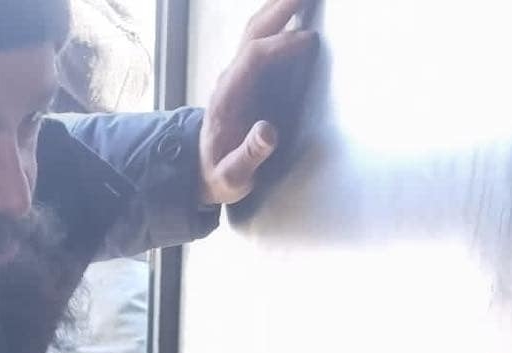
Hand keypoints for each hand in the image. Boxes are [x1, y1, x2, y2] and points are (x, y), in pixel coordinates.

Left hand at [198, 0, 319, 207]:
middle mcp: (230, 79)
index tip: (309, 40)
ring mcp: (237, 74)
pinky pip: (261, 40)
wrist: (201, 173)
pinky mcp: (245, 76)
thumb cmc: (220, 176)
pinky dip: (278, 21)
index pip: (254, 58)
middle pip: (254, 33)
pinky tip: (295, 11)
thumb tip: (269, 132)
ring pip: (256, 30)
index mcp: (227, 98)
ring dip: (279, 9)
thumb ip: (248, 157)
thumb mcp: (232, 177)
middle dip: (280, 9)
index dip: (282, 45)